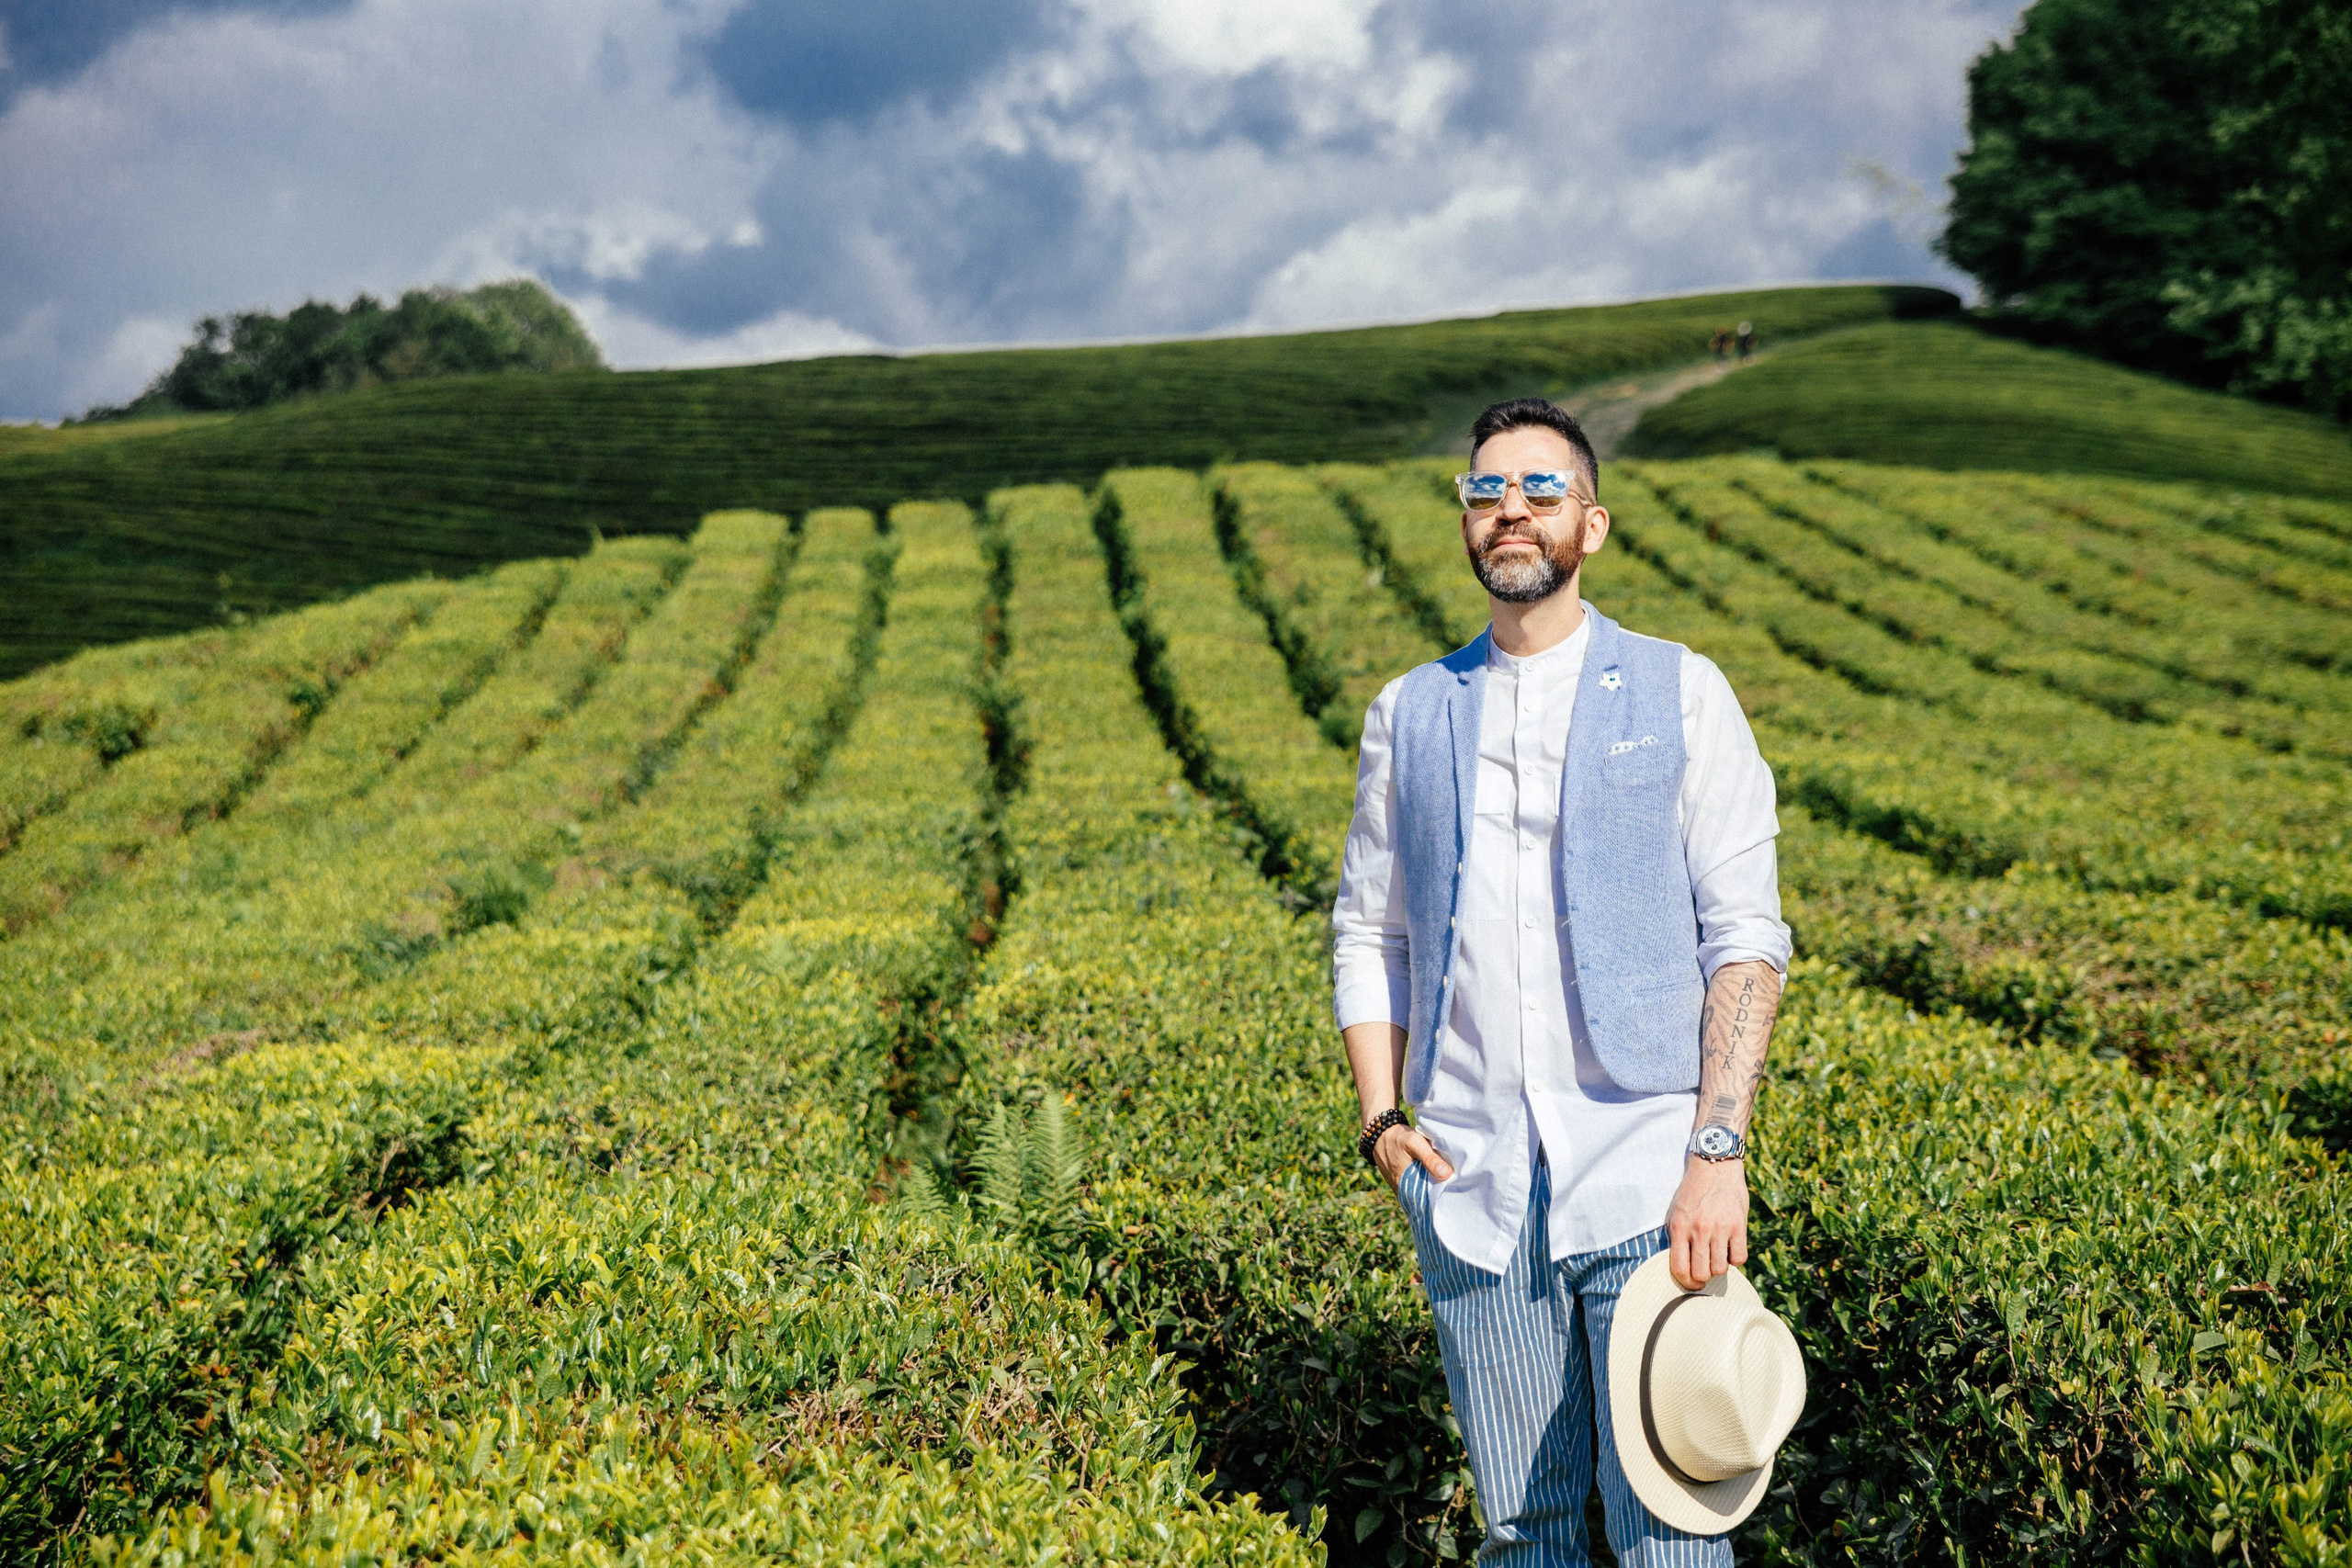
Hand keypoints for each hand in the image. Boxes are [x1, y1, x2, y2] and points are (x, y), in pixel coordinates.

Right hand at [1374, 1123, 1453, 1192]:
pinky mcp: (1400, 1181)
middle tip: (1454, 1188)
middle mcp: (1400, 1190)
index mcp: (1404, 1185)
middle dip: (1437, 1195)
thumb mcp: (1415, 1143)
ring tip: (1447, 1183)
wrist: (1380, 1133)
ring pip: (1419, 1193)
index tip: (1454, 1194)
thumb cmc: (1398, 1138)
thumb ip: (1430, 1158)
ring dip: (1431, 1189)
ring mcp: (1399, 1187)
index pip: (1426, 1202)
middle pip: (1423, 1198)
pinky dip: (1424, 1184)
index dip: (1440, 1199)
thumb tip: (1447, 1175)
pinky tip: (1434, 1178)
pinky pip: (1414, 1187)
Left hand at [1665, 1154, 1748, 1289]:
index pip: (1679, 1269)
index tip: (1691, 1282)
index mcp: (1679, 1227)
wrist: (1714, 1166)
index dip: (1686, 1282)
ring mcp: (1720, 1228)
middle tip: (1705, 1270)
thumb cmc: (1692, 1192)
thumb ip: (1676, 1238)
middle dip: (1702, 1278)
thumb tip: (1680, 1268)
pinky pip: (1739, 1258)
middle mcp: (1698, 1230)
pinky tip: (1730, 1248)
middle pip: (1701, 1274)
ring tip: (1717, 1255)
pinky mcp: (1739, 1225)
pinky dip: (1735, 1258)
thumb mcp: (1675, 1212)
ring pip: (1720, 1269)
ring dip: (1718, 1267)